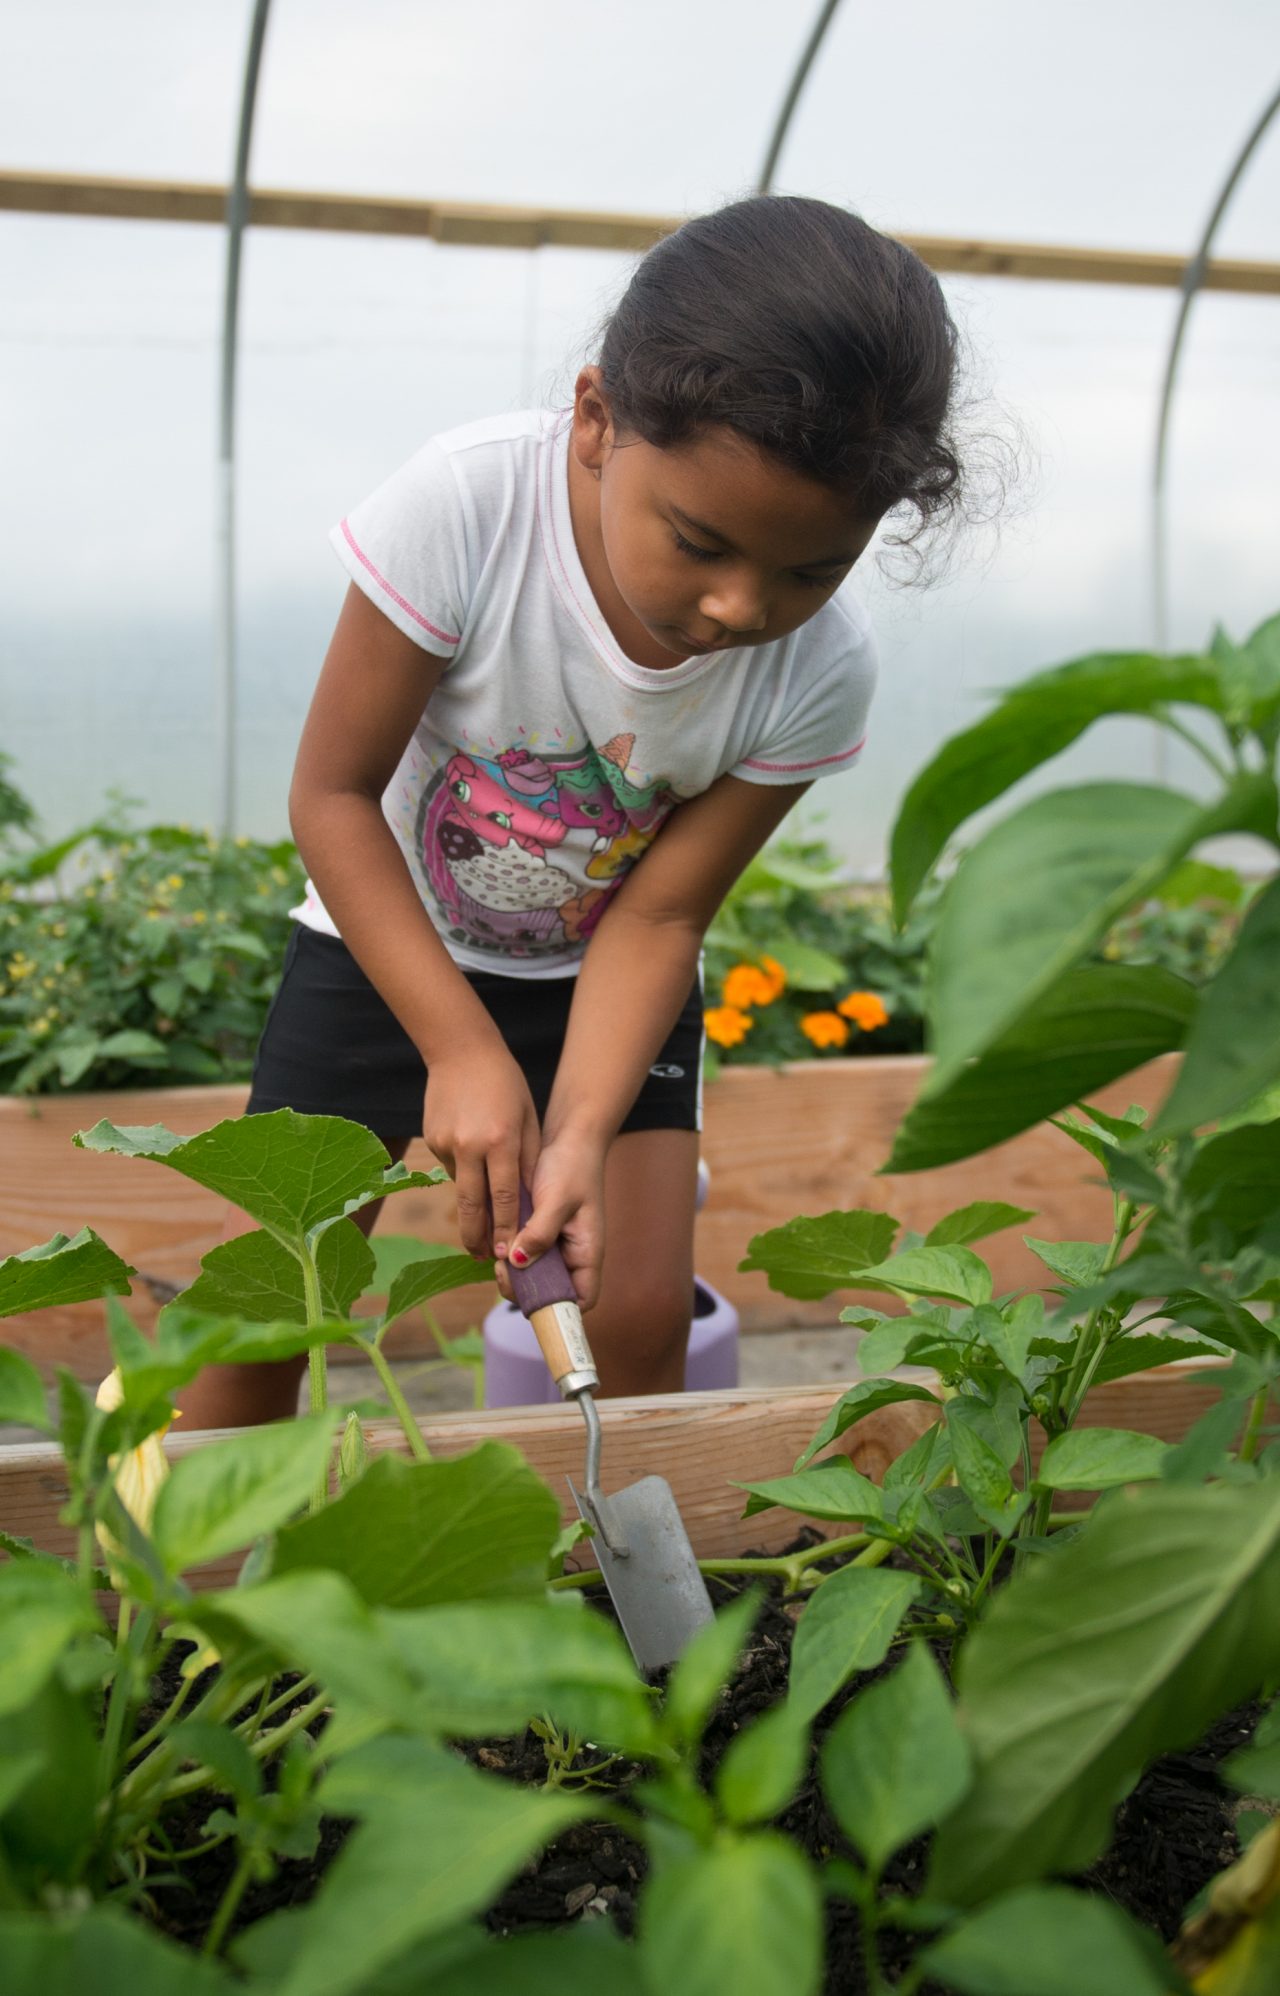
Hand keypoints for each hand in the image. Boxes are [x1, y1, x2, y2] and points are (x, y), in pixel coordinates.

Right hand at [421, 1051, 540, 1262]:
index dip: (506, 1230)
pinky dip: (463, 1173)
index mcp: (501, 1140)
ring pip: (460, 1188)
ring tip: (478, 1232)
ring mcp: (446, 1143)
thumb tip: (528, 1204)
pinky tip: (471, 1161)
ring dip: (470, 1210)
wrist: (461, 1050)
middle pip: (473, 1206)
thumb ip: (528, 1162)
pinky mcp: (431, 1139)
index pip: (506, 1197)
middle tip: (481, 1258)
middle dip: (477, 1237)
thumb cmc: (506, 1084)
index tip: (507, 1254)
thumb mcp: (528, 1120)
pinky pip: (451, 1167)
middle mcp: (471, 1145)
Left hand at [499, 1133, 607, 1311]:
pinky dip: (509, 1253)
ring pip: (533, 1276)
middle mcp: (572, 1255)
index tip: (531, 1297)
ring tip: (498, 1253)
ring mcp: (555, 1246)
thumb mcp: (557, 1199)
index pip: (582, 1300)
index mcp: (587, 1252)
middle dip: (525, 1289)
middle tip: (503, 1269)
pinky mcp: (538, 1233)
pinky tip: (497, 1240)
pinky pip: (523, 1255)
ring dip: (514, 1271)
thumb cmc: (572, 1166)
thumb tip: (519, 1262)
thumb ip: (540, 1232)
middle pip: (551, 1293)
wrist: (568, 1138)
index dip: (560, 1309)